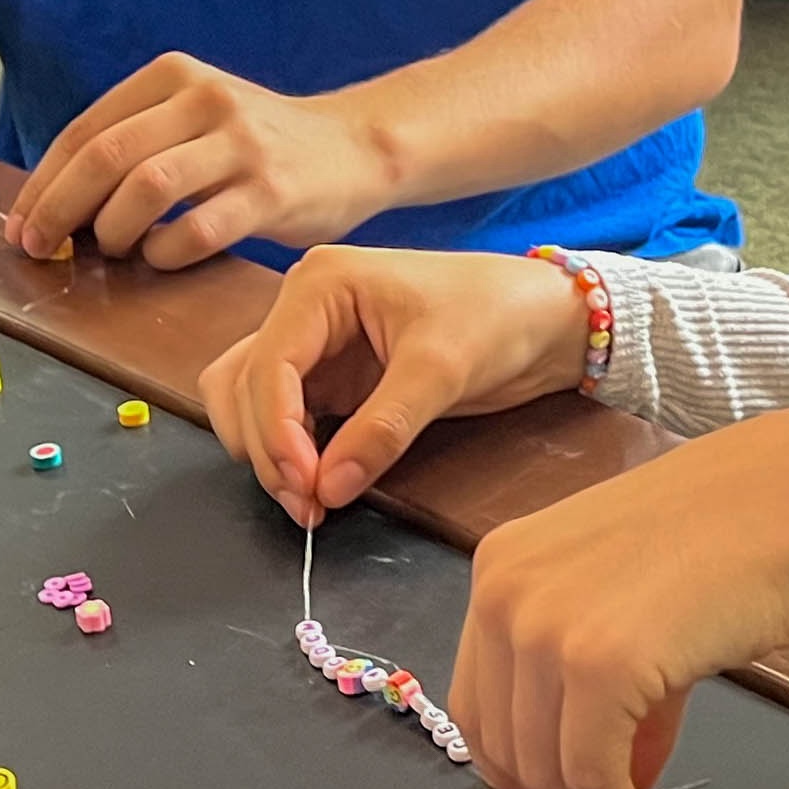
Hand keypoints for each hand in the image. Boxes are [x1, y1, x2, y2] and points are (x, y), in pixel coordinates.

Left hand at [7, 54, 392, 270]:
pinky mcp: (271, 192)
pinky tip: (161, 257)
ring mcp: (241, 145)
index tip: (22, 226)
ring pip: (145, 189)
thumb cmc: (258, 143)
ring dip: (111, 231)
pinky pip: (197, 230)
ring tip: (111, 251)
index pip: (86, 130)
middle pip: (106, 157)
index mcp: (175, 76)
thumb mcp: (196, 116)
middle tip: (40, 248)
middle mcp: (206, 101)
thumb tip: (54, 201)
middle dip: (59, 209)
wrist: (354, 147)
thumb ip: (136, 142)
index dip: (44, 184)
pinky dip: (164, 252)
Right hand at [203, 246, 590, 524]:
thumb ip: (382, 429)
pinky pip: (286, 416)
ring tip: (309, 500)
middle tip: (308, 504)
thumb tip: (327, 488)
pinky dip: (289, 451)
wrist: (545, 318)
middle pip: (243, 386)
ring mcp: (315, 342)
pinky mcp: (334, 377)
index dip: (275, 432)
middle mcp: (305, 308)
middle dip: (266, 448)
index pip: (267, 366)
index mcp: (321, 284)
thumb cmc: (498, 316)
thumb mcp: (442, 370)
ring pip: (250, 401)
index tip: (306, 486)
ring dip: (267, 453)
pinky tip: (318, 482)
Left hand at [449, 414, 788, 788]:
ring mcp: (547, 628)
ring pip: (541, 767)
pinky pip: (591, 776)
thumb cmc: (730, 537)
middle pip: (498, 741)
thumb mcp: (623, 589)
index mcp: (501, 565)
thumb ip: (585, 660)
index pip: (475, 698)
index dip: (512, 761)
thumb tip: (580, 764)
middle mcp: (505, 591)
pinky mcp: (601, 667)